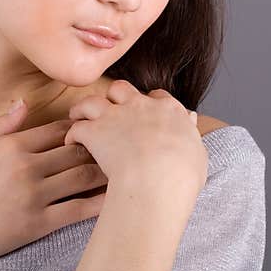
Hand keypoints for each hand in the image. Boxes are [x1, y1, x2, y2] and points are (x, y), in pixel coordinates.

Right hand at [0, 101, 107, 270]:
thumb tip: (23, 103)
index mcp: (10, 145)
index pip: (58, 130)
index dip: (80, 128)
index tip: (94, 130)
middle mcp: (26, 167)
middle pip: (76, 150)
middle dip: (99, 146)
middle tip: (117, 146)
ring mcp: (34, 195)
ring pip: (82, 176)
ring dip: (105, 170)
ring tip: (124, 166)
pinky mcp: (39, 223)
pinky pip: (77, 209)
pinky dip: (100, 202)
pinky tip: (116, 197)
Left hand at [64, 80, 208, 201]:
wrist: (158, 181)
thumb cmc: (182, 175)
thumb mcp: (198, 153)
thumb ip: (191, 133)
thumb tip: (190, 119)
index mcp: (168, 110)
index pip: (157, 96)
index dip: (149, 104)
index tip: (144, 115)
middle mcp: (140, 106)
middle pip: (121, 89)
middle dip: (114, 98)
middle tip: (109, 112)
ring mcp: (115, 116)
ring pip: (92, 101)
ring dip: (84, 109)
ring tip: (79, 117)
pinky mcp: (94, 132)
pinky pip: (77, 127)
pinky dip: (72, 134)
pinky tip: (72, 142)